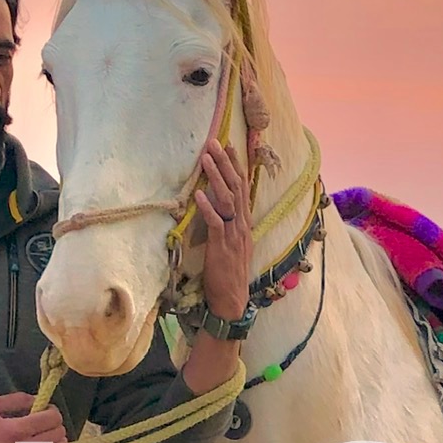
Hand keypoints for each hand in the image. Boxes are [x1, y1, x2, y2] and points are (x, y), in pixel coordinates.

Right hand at [0, 394, 69, 442]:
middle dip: (56, 424)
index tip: (48, 409)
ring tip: (52, 435)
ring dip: (60, 440)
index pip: (49, 419)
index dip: (53, 411)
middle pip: (56, 434)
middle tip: (48, 421)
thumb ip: (14, 400)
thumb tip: (36, 399)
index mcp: (14, 430)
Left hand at [191, 141, 251, 320]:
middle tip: (215, 142)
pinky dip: (208, 208)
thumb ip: (228, 223)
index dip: (237, 166)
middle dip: (226, 163)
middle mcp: (242, 224)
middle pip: (237, 187)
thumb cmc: (228, 272)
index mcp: (244, 222)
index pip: (243, 188)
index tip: (230, 146)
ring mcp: (234, 235)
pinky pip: (215, 223)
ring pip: (227, 200)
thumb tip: (219, 204)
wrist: (231, 299)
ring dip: (216, 178)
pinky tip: (198, 195)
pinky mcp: (222, 246)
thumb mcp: (233, 243)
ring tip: (206, 159)